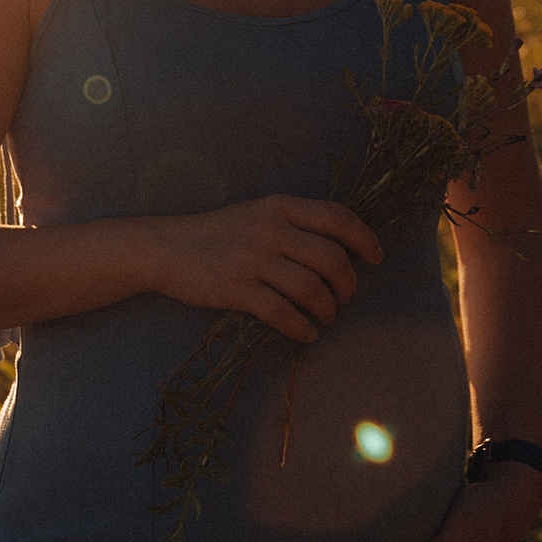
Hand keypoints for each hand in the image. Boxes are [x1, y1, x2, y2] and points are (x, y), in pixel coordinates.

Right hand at [143, 195, 381, 343]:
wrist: (165, 247)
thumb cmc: (217, 233)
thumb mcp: (256, 214)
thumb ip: (293, 224)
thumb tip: (340, 248)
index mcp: (279, 206)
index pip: (337, 217)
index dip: (364, 238)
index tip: (376, 258)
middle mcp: (270, 229)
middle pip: (331, 259)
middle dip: (348, 285)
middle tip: (344, 299)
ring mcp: (252, 259)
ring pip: (311, 289)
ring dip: (327, 310)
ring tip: (325, 318)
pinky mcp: (236, 289)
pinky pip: (283, 313)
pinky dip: (302, 328)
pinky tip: (305, 334)